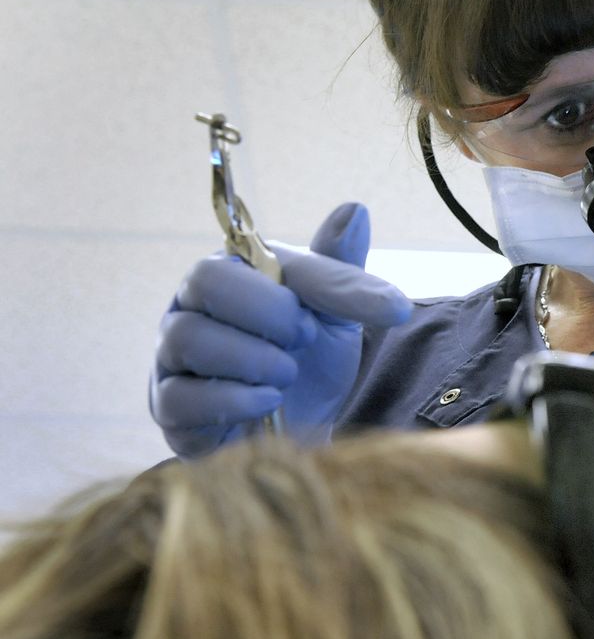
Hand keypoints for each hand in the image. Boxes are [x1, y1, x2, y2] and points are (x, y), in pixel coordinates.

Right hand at [150, 203, 410, 456]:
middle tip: (304, 337)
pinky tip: (269, 401)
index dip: (315, 280)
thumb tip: (355, 209)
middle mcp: (191, 308)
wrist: (306, 430)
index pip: (250, 252)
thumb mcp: (337, 315)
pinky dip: (233, 398)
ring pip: (188, 338)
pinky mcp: (169, 411)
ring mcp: (172, 359)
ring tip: (287, 374)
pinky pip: (179, 397)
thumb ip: (341, 269)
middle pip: (205, 282)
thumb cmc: (312, 358)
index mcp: (230, 274)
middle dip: (269, 312)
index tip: (378, 308)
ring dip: (254, 358)